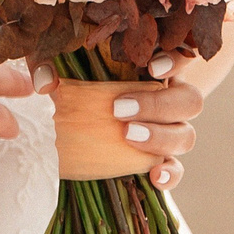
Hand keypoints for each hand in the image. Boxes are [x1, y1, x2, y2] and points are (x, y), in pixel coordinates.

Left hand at [35, 65, 203, 192]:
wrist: (82, 118)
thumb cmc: (77, 79)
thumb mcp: (60, 65)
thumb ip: (49, 65)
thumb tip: (44, 82)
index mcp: (154, 67)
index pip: (181, 57)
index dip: (175, 61)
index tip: (152, 67)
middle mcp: (169, 97)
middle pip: (189, 100)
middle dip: (158, 106)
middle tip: (119, 109)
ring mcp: (169, 131)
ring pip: (186, 135)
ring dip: (161, 138)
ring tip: (128, 137)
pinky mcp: (159, 160)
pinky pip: (177, 169)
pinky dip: (170, 174)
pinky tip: (154, 176)